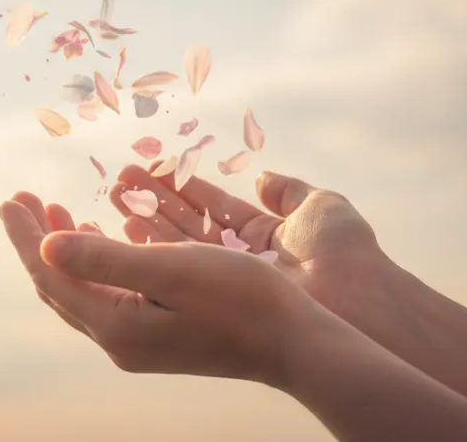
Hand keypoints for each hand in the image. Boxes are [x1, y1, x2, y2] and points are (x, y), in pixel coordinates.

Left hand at [0, 191, 320, 385]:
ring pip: (80, 289)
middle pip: (57, 284)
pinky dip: (91, 261)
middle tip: (22, 197)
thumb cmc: (239, 298)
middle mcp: (118, 340)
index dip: (25, 234)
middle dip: (35, 238)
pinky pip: (103, 294)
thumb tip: (44, 246)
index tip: (8, 197)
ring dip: (62, 248)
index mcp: (115, 326)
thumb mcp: (170, 270)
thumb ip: (105, 258)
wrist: (295, 344)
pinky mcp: (155, 335)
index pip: (50, 275)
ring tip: (52, 209)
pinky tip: (96, 236)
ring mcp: (136, 341)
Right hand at [110, 164, 385, 321]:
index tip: (148, 166)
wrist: (353, 300)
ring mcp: (227, 278)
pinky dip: (150, 246)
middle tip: (117, 179)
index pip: (211, 205)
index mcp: (264, 233)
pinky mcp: (216, 296)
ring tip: (113, 195)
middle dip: (150, 199)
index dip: (180, 186)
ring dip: (143, 217)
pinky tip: (125, 227)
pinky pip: (176, 267)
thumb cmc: (341, 253)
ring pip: (175, 243)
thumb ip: (287, 191)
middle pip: (186, 223)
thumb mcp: (319, 206)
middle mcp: (239, 257)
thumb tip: (262, 177)